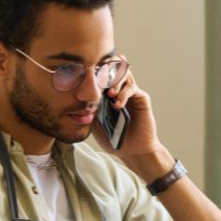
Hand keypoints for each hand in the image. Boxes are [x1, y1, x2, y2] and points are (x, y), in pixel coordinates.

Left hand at [89, 60, 173, 182]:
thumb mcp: (96, 124)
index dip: (94, 72)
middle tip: (99, 79)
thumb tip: (79, 96)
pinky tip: (117, 104)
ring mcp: (130, 93)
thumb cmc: (113, 139)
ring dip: (115, 81)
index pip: (101, 75)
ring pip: (123, 74)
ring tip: (109, 93)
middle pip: (113, 69)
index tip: (85, 74)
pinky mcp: (141, 98)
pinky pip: (131, 88)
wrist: (132, 151)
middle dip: (105, 71)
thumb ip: (90, 109)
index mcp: (106, 95)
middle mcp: (119, 90)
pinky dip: (123, 94)